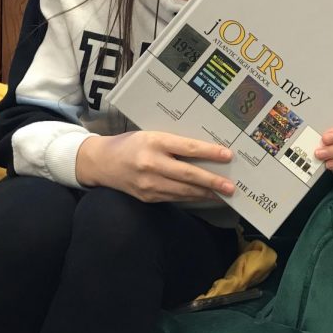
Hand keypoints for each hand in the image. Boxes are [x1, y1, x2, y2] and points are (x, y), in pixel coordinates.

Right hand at [75, 131, 234, 202]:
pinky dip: (192, 196)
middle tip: (231, 186)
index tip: (228, 155)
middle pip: (188, 174)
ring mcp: (149, 183)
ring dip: (206, 192)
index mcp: (154, 142)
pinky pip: (175, 197)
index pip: (187, 148)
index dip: (210, 152)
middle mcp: (151, 163)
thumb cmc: (131, 144)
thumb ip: (174, 142)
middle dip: (213, 181)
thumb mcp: (151, 135)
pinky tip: (204, 195)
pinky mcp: (147, 197)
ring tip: (223, 192)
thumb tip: (205, 150)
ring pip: (184, 190)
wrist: (101, 163)